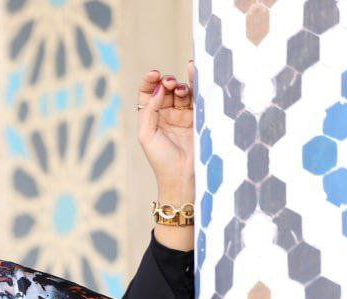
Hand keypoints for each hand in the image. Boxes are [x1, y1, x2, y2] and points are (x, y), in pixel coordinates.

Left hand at [136, 62, 195, 204]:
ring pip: (182, 92)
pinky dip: (197, 87)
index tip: (155, 74)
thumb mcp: (147, 135)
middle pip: (166, 89)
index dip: (150, 81)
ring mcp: (183, 116)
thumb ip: (150, 111)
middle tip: (170, 83)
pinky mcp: (199, 118)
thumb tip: (159, 88)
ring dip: (181, 86)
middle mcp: (166, 115)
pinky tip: (196, 77)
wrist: (183, 176)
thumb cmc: (161, 160)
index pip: (148, 93)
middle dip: (167, 82)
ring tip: (180, 89)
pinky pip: (198, 99)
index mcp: (150, 118)